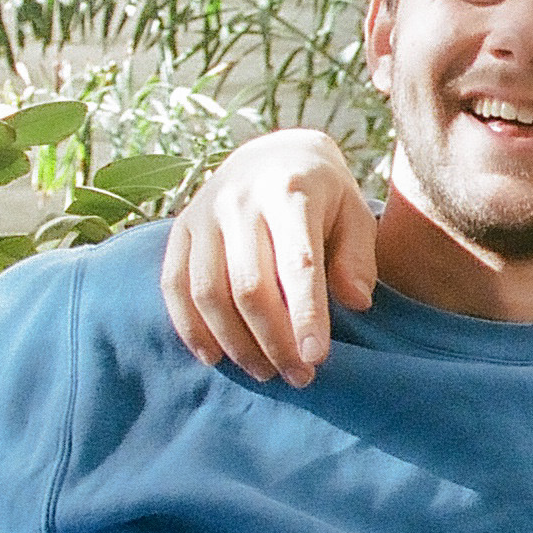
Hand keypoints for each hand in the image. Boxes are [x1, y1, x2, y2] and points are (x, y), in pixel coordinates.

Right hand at [161, 131, 375, 385]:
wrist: (275, 155)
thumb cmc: (325, 196)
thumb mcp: (356, 214)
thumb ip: (358, 257)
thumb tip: (356, 303)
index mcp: (290, 192)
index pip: (296, 264)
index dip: (305, 315)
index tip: (315, 359)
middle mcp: (239, 200)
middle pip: (249, 286)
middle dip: (274, 340)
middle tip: (299, 377)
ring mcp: (203, 213)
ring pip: (208, 292)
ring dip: (235, 343)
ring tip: (265, 372)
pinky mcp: (180, 229)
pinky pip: (174, 285)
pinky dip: (190, 328)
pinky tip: (215, 357)